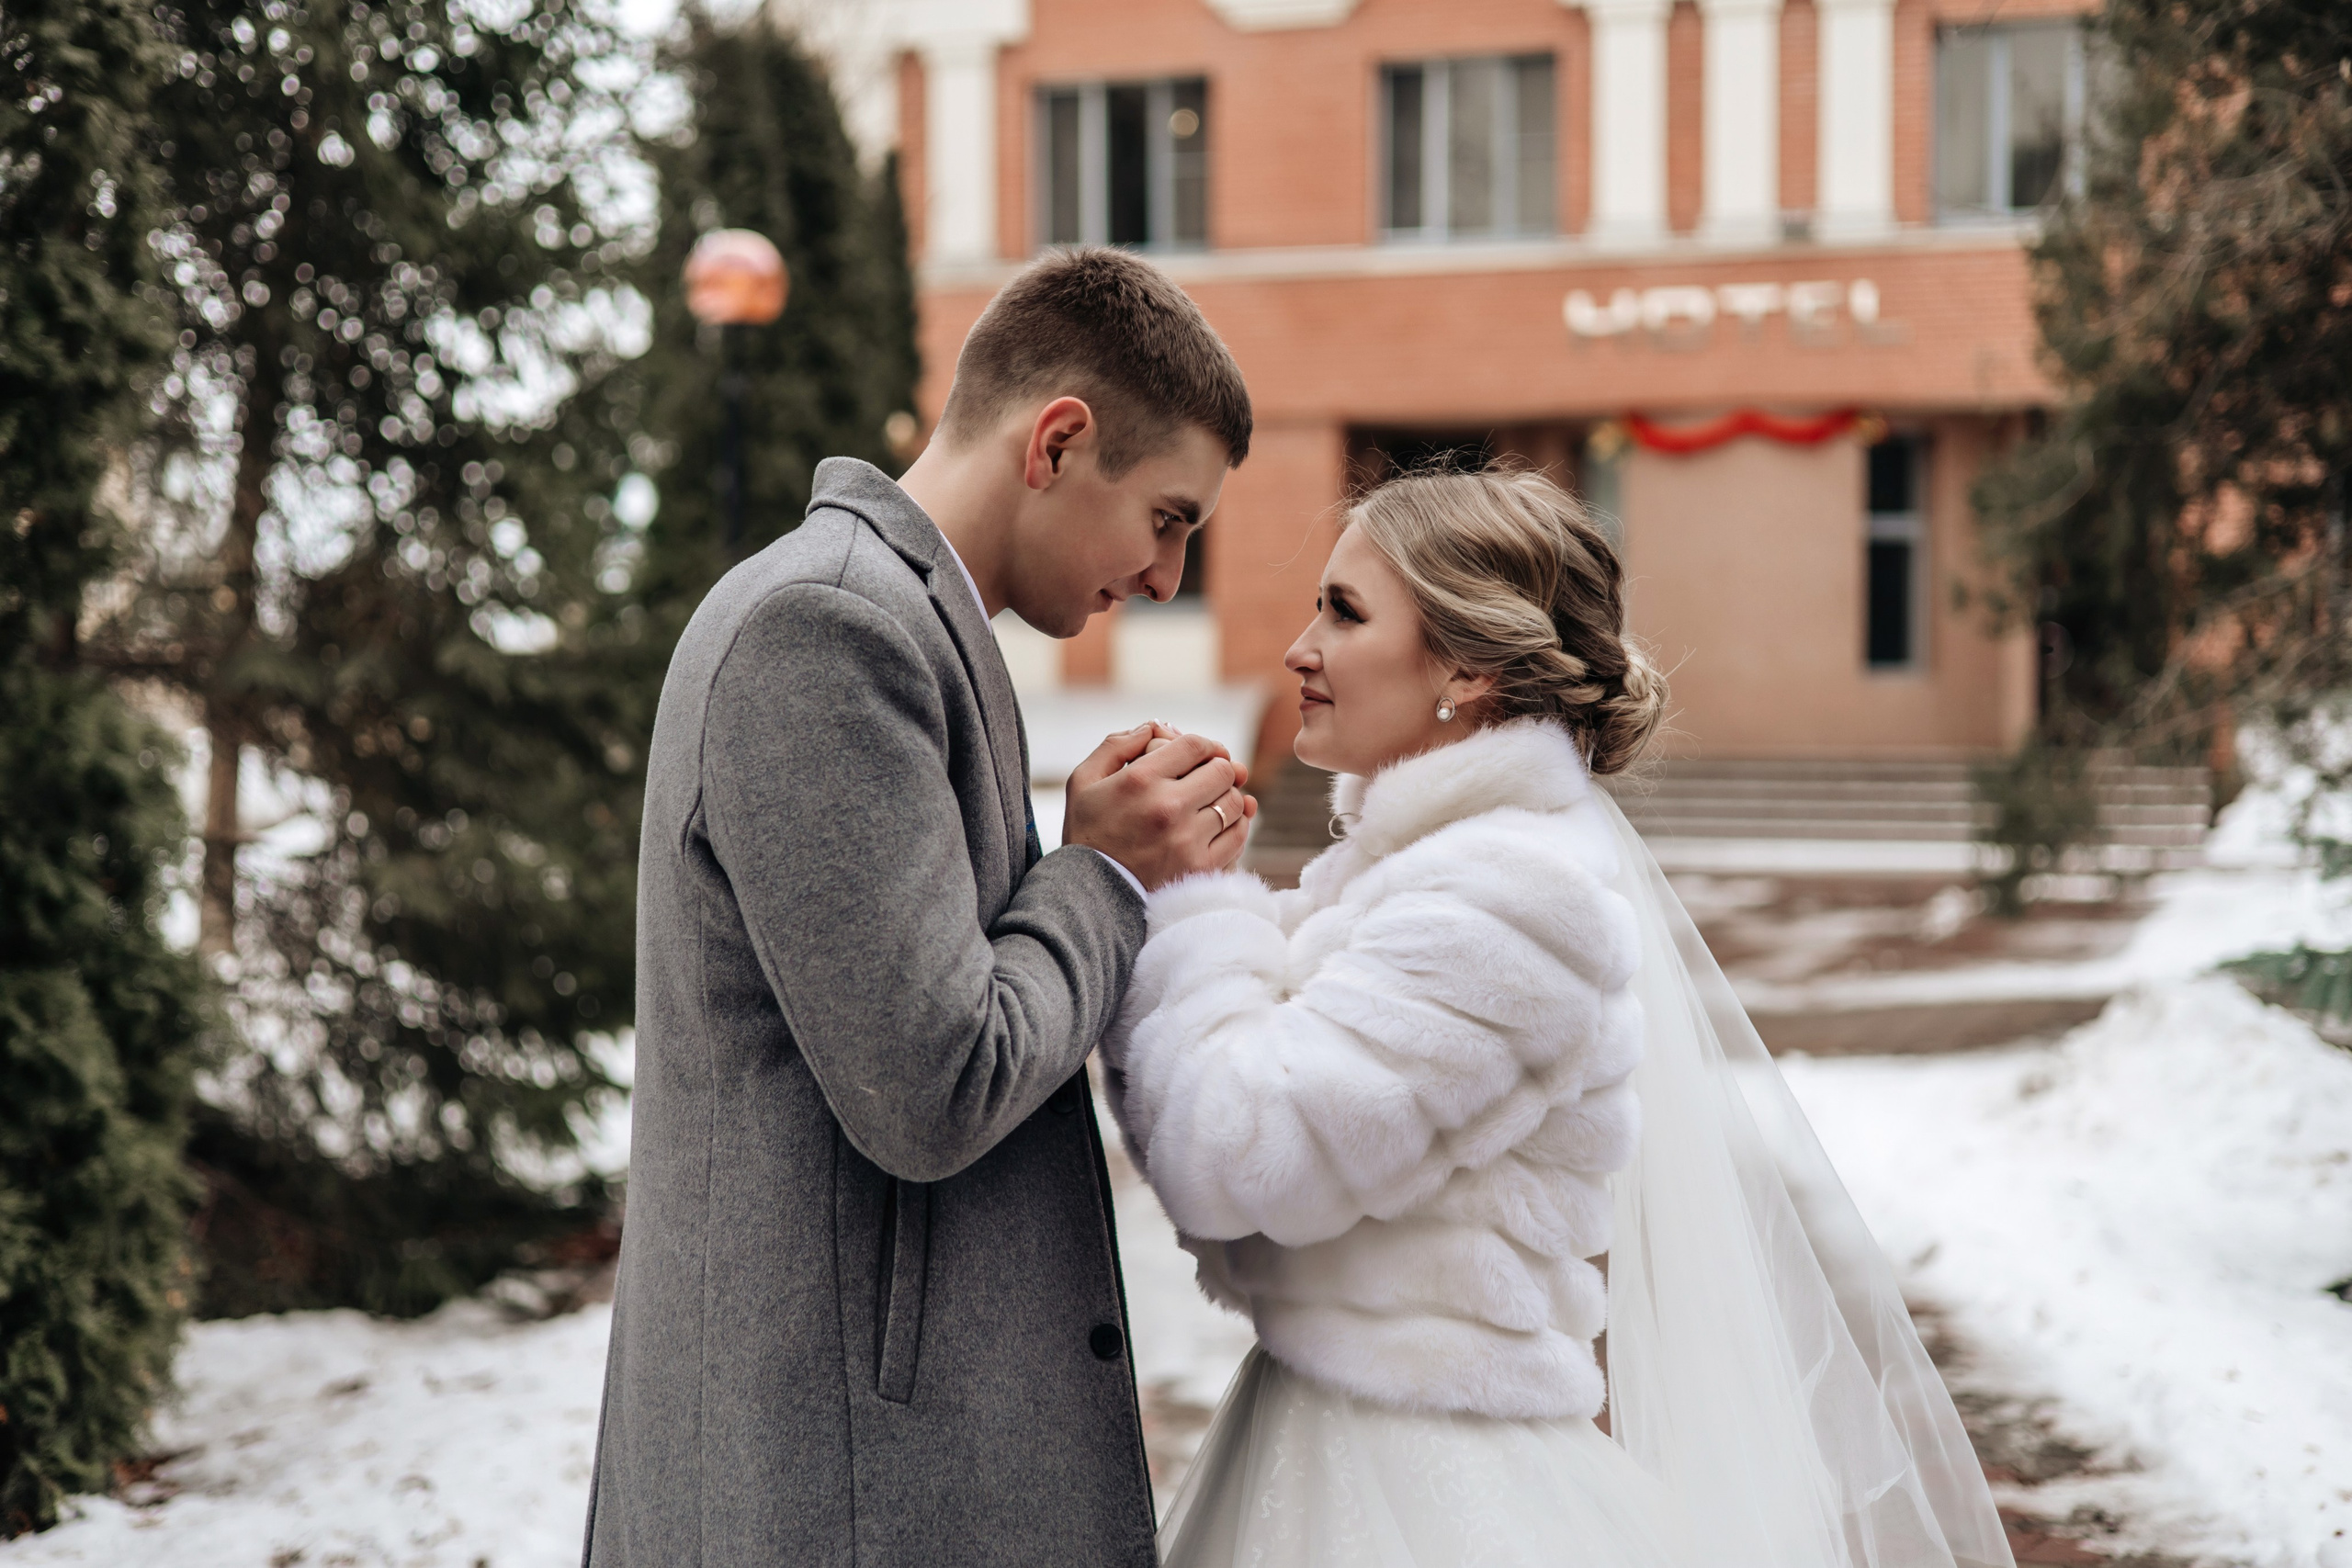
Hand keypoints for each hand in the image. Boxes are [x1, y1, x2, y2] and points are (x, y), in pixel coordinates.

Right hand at [1065, 724, 1257, 890]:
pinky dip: (1234, 828)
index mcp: (1140, 780)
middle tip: (1206, 782)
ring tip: (1209, 807)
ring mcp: (1188, 840)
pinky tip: (1217, 828)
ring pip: (1236, 803)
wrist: (1091, 897)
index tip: (1204, 756)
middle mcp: (1168, 807)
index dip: (1206, 746)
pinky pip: (1238, 836)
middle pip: (1223, 771)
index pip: (1196, 746)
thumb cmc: (1087, 834)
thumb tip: (1155, 725)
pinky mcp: (1201, 868)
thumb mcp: (1084, 782)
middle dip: (1217, 770)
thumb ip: (1116, 745)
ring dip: (1228, 799)